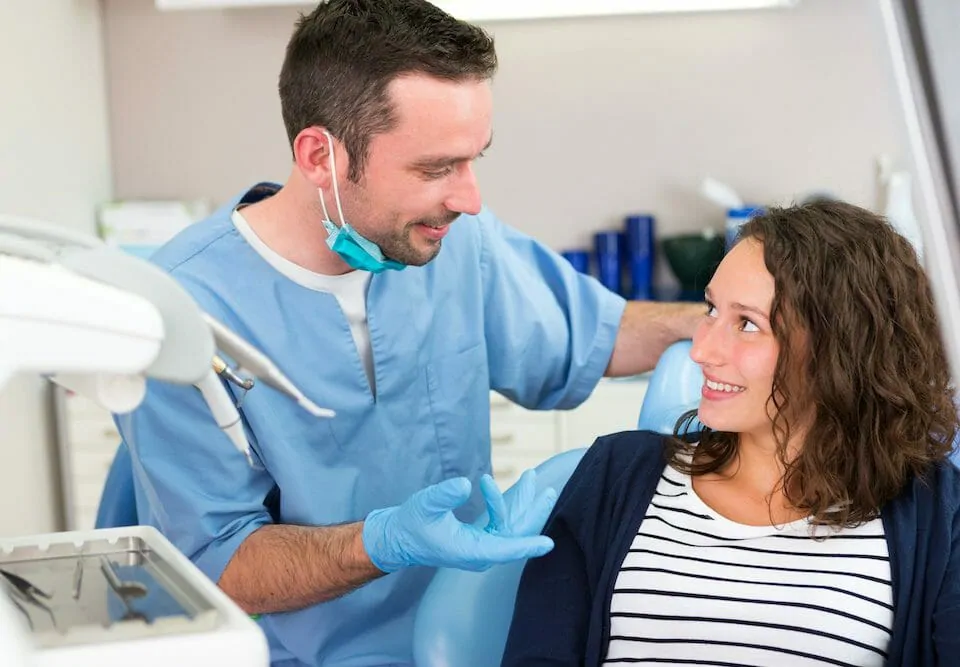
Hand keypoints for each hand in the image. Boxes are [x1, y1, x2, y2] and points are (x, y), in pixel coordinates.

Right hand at [362, 477, 554, 573]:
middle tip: (546, 490)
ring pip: (512, 525)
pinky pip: (503, 522)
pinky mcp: (480, 538)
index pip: (505, 549)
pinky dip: (510, 503)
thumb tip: (466, 484)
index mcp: (470, 551)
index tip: (548, 543)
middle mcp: (481, 552)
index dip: (526, 546)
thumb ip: (444, 495)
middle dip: (532, 511)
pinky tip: (519, 488)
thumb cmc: (411, 523)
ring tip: (532, 477)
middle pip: (515, 534)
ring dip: (523, 502)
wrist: (400, 536)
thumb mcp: (425, 505)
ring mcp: (482, 546)